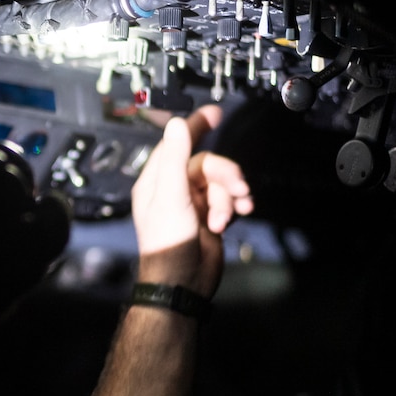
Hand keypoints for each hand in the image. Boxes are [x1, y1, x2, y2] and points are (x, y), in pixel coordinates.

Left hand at [131, 105, 252, 296]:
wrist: (183, 282)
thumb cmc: (169, 240)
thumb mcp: (171, 195)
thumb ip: (175, 158)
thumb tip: (176, 123)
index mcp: (157, 180)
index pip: (176, 144)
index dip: (195, 128)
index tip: (215, 113)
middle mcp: (174, 189)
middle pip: (207, 164)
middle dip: (225, 175)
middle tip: (238, 189)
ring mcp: (193, 203)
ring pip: (221, 183)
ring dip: (230, 196)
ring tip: (228, 215)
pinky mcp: (210, 217)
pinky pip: (228, 200)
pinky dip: (235, 207)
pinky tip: (235, 219)